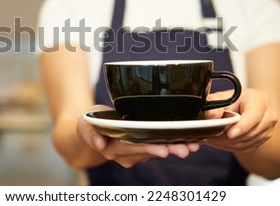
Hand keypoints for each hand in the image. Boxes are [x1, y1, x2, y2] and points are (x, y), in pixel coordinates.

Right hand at [77, 105, 200, 167]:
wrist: (93, 132)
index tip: (164, 150)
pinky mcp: (145, 147)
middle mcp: (127, 154)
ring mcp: (137, 152)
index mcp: (114, 148)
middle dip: (169, 149)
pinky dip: (175, 142)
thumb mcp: (85, 125)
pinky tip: (190, 139)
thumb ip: (91, 133)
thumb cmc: (90, 124)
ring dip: (176, 147)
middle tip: (186, 149)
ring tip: (194, 145)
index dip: (148, 149)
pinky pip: (161, 145)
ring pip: (158, 149)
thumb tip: (98, 143)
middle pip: (150, 151)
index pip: (133, 148)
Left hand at [204, 88, 277, 152]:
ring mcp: (267, 130)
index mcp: (260, 100)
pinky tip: (219, 141)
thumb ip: (215, 105)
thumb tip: (212, 116)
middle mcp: (268, 116)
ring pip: (246, 143)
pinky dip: (231, 146)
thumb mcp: (222, 97)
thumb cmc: (234, 99)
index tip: (230, 134)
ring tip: (212, 138)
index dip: (243, 126)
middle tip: (211, 136)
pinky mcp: (261, 141)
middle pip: (250, 132)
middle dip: (229, 137)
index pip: (254, 115)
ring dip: (227, 143)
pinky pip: (245, 148)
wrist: (245, 105)